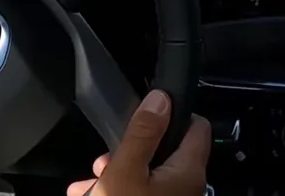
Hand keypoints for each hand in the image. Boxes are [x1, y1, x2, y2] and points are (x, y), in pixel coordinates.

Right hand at [67, 90, 210, 195]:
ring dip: (116, 172)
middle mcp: (187, 187)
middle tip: (104, 157)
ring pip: (146, 175)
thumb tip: (161, 99)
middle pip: (163, 151)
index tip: (145, 111)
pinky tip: (92, 194)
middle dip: (129, 149)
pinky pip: (139, 193)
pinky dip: (118, 190)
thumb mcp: (126, 169)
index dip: (171, 112)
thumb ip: (143, 132)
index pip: (196, 126)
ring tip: (88, 183)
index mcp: (187, 170)